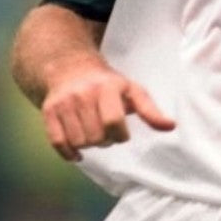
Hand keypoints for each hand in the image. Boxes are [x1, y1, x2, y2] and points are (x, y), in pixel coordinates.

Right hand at [41, 60, 175, 161]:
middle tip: (105, 132)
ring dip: (88, 145)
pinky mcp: (49, 111)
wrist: (69, 67)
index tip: (122, 133)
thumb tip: (171, 127)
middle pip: (96, 136)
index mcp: (107, 87)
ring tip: (93, 133)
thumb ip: (150, 110)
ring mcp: (64, 103)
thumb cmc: (107, 84)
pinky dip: (68, 153)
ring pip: (78, 141)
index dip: (120, 135)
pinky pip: (57, 142)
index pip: (113, 122)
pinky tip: (77, 153)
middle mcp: (83, 94)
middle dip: (104, 141)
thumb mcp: (131, 90)